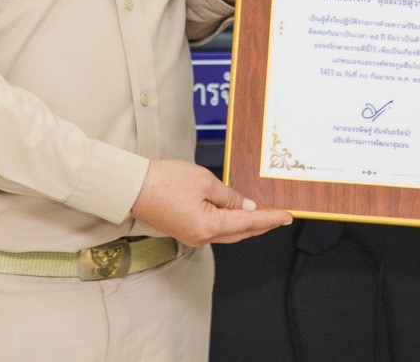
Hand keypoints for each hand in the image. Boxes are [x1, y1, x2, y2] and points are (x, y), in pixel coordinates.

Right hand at [129, 159, 291, 246]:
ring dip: (246, 225)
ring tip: (264, 215)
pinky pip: (215, 230)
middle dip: (262, 225)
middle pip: (240, 233)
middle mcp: (202, 238)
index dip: (270, 219)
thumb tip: (246, 206)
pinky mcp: (185, 231)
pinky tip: (237, 214)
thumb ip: (229, 196)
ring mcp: (192, 237)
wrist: (133, 188)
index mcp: (209, 226)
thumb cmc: (165, 181)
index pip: (248, 223)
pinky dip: (230, 223)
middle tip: (280, 217)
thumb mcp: (204, 181)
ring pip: (228, 233)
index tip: (287, 217)